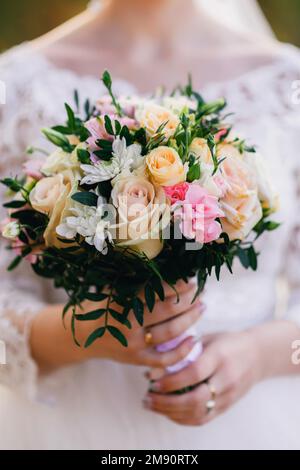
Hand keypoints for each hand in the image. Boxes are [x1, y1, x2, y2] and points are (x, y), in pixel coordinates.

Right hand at [31, 280, 203, 371]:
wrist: (82, 337)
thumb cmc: (103, 307)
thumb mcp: (113, 290)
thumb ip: (135, 281)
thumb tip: (166, 267)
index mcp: (122, 302)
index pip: (156, 292)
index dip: (177, 286)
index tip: (190, 279)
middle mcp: (128, 324)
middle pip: (167, 310)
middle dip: (188, 300)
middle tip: (200, 292)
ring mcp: (133, 345)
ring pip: (170, 333)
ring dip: (190, 319)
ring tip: (202, 307)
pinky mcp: (137, 360)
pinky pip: (164, 360)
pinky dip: (181, 351)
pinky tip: (194, 339)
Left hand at [143, 330, 261, 425]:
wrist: (258, 355)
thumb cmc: (227, 342)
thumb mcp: (208, 338)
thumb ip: (184, 350)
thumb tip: (154, 366)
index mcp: (220, 357)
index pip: (194, 373)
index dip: (171, 380)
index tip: (152, 381)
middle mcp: (227, 378)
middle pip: (195, 398)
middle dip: (166, 402)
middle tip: (147, 398)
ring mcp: (229, 395)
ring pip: (198, 413)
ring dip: (170, 413)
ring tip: (151, 405)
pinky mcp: (227, 406)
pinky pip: (203, 419)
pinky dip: (182, 419)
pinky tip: (167, 412)